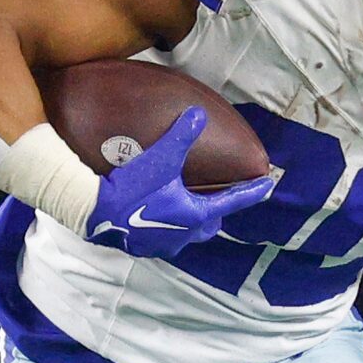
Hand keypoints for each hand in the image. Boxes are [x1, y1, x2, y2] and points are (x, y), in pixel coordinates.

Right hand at [83, 108, 277, 255]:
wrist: (96, 211)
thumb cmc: (133, 186)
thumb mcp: (162, 156)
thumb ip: (182, 135)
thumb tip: (198, 114)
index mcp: (194, 215)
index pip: (232, 202)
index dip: (251, 192)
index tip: (267, 186)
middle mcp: (183, 235)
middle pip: (209, 225)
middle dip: (215, 212)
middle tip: (217, 199)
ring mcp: (162, 245)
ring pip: (186, 235)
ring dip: (190, 222)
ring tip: (185, 206)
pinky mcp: (142, 249)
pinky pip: (163, 239)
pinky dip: (166, 227)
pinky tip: (156, 216)